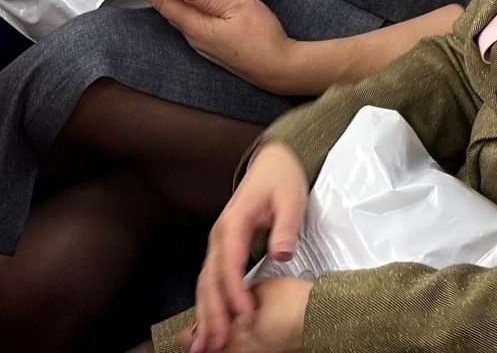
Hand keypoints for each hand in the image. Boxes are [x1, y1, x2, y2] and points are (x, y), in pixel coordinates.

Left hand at [138, 0, 300, 91]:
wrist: (277, 67)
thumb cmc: (261, 36)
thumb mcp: (239, 7)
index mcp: (197, 25)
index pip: (164, 2)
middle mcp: (194, 36)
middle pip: (168, 10)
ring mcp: (202, 44)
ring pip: (179, 18)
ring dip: (166, 1)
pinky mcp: (212, 47)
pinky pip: (190, 25)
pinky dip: (181, 10)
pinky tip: (185, 4)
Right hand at [191, 143, 310, 352]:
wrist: (272, 162)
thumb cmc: (282, 180)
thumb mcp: (291, 198)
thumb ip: (286, 227)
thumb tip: (283, 254)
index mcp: (233, 223)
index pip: (230, 264)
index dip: (235, 292)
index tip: (245, 315)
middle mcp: (219, 236)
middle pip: (210, 280)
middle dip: (213, 313)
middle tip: (216, 342)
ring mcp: (217, 244)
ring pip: (205, 284)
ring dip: (205, 314)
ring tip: (205, 344)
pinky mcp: (222, 250)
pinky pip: (210, 281)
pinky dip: (208, 305)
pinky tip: (209, 325)